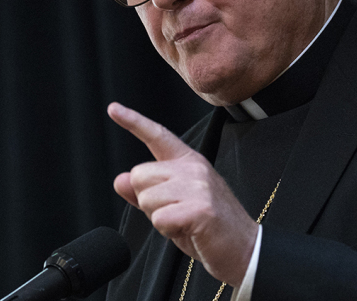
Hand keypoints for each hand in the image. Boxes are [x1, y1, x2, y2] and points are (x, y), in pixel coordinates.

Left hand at [108, 102, 257, 285]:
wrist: (243, 248)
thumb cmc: (207, 227)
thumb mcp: (173, 206)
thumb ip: (146, 192)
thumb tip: (119, 179)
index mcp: (188, 161)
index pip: (157, 135)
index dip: (133, 121)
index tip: (113, 108)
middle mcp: (193, 167)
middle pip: (139, 175)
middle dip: (147, 201)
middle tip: (175, 213)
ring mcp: (199, 186)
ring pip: (147, 199)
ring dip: (159, 218)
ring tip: (184, 222)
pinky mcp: (200, 207)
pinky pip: (160, 219)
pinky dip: (168, 231)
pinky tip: (189, 230)